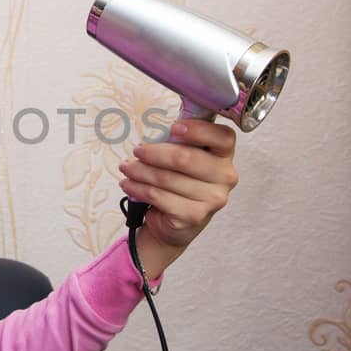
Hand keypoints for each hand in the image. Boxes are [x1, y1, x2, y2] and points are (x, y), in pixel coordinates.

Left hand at [117, 118, 239, 278]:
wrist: (177, 222)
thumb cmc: (180, 182)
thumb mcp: (184, 157)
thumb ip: (179, 143)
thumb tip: (156, 134)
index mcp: (224, 155)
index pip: (223, 137)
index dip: (199, 130)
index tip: (174, 128)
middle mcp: (225, 177)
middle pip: (186, 158)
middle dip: (154, 153)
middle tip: (137, 151)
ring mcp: (212, 199)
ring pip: (167, 178)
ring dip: (140, 171)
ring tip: (126, 168)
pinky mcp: (195, 216)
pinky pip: (159, 196)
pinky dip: (139, 188)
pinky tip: (128, 184)